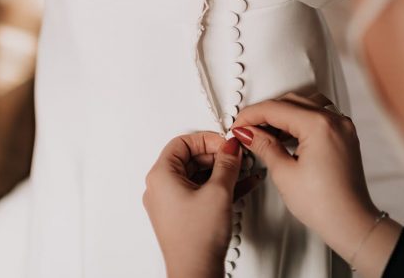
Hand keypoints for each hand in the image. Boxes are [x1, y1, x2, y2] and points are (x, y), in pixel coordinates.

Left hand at [143, 132, 262, 277]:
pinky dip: (219, 186)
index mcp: (161, 176)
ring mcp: (171, 202)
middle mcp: (161, 188)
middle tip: (236, 156)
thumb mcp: (218, 191)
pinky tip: (241, 184)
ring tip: (242, 169)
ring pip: (198, 175)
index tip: (225, 143)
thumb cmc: (195, 240)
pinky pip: (201, 191)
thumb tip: (230, 148)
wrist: (196, 272)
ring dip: (222, 171)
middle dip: (217, 155)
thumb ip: (227, 164)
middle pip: (190, 158)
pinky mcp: (183, 215)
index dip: (207, 139)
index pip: (182, 142)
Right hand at [231, 93, 400, 275]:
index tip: (238, 125)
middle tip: (246, 129)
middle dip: (265, 113)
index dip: (251, 116)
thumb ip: (264, 145)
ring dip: (282, 113)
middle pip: (290, 101)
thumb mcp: (284, 173)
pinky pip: (318, 116)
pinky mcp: (344, 136)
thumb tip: (248, 133)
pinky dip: (299, 120)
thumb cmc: (325, 205)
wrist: (351, 224)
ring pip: (305, 104)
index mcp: (319, 126)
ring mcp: (342, 127)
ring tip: (264, 132)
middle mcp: (335, 121)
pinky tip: (286, 135)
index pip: (275, 108)